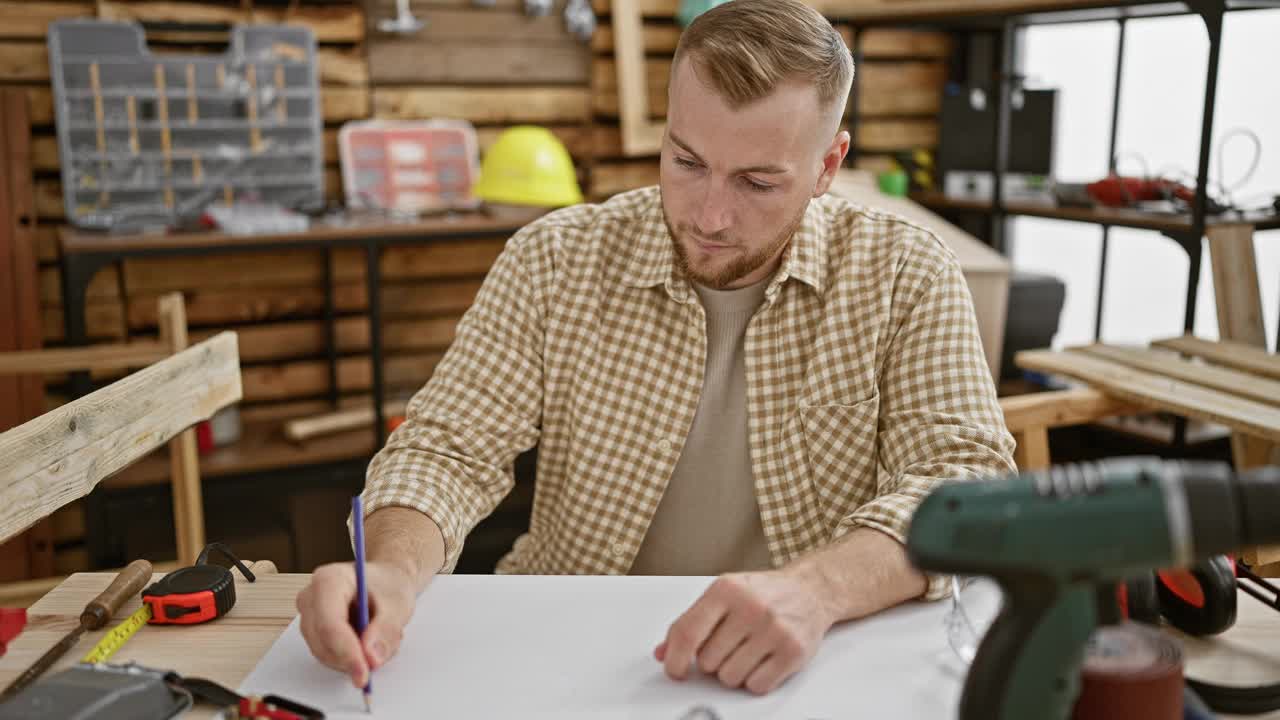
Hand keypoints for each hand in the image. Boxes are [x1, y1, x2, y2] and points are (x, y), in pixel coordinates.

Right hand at [296, 561, 416, 688]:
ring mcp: (309, 615)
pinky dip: (349, 657)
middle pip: (322, 642)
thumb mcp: (397, 604)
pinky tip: (367, 643)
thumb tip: (371, 658)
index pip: (330, 624)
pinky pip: (327, 655)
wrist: (386, 580)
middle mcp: (311, 597)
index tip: (364, 673)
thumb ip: (385, 630)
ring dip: (352, 658)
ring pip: (323, 653)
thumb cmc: (389, 585)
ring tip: (379, 640)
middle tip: (379, 659)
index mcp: (330, 580)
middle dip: (351, 658)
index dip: (346, 652)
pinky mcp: (313, 631)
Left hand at [655, 569, 833, 694]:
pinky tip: (761, 660)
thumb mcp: (723, 595)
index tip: (675, 670)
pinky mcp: (793, 651)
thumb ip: (690, 622)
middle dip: (712, 661)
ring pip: (730, 678)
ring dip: (733, 672)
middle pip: (708, 661)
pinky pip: (757, 686)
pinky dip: (754, 680)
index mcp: (726, 590)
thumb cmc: (763, 593)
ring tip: (746, 651)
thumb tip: (663, 653)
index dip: (675, 659)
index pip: (688, 633)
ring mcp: (773, 630)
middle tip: (728, 646)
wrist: (810, 590)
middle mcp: (751, 608)